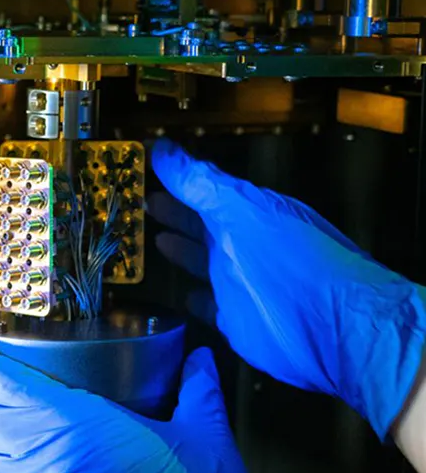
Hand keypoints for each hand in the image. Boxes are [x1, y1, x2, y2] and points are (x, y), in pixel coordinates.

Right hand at [150, 139, 425, 438]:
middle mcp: (243, 244)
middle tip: (139, 202)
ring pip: (203, 261)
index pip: (204, 190)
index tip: (144, 167)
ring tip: (151, 239)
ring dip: (180, 250)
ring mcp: (240, 282)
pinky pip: (209, 304)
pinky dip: (195, 298)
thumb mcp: (241, 211)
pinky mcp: (238, 319)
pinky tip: (181, 294)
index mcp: (247, 213)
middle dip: (174, 212)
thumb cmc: (288, 260)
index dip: (176, 180)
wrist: (333, 326)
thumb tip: (160, 146)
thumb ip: (201, 183)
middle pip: (202, 224)